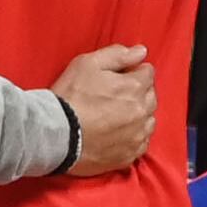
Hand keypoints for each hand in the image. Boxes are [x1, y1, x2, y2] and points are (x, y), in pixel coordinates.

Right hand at [50, 43, 156, 174]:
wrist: (55, 135)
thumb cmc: (70, 97)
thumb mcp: (87, 64)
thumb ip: (117, 55)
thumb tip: (141, 51)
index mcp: (135, 87)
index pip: (147, 73)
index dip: (132, 72)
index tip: (119, 76)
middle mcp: (141, 111)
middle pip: (151, 96)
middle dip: (137, 93)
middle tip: (114, 95)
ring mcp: (137, 135)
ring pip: (149, 120)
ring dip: (138, 115)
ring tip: (116, 115)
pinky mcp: (128, 154)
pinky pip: (141, 143)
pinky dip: (134, 137)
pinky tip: (118, 134)